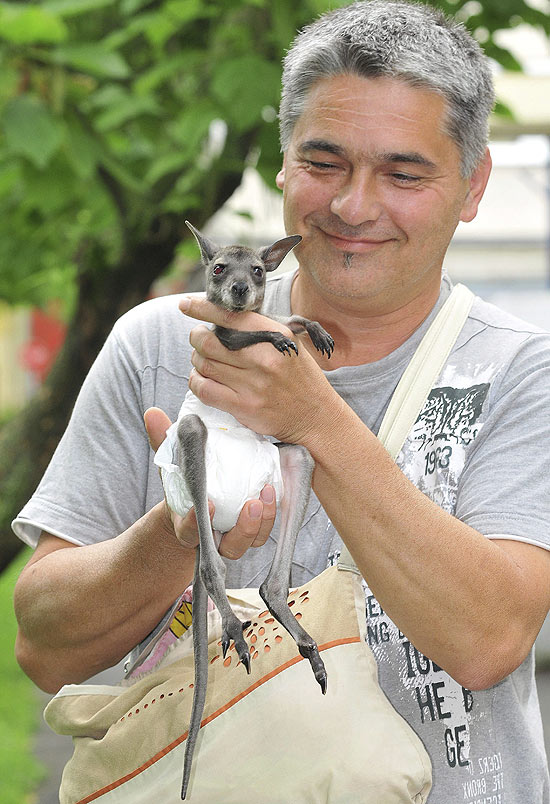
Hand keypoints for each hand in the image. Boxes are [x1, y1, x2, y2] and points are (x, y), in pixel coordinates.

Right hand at [144, 407, 276, 558]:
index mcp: (188, 526)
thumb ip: (162, 442)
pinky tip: (276, 490)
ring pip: (253, 540)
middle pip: (230, 547)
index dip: (197, 524)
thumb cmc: (184, 480)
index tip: (207, 506)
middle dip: (244, 530)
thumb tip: (153, 414)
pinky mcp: (254, 527)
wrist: (199, 497)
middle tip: (252, 505)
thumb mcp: (171, 461)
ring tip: (268, 493)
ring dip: (263, 522)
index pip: (191, 532)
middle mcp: (213, 538)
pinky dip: (273, 514)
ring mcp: (235, 535)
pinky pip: (266, 529)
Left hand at [179, 296, 336, 443]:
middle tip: (200, 339)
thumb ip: (260, 329)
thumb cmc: (300, 377)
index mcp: (275, 335)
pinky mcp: (244, 407)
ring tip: (204, 360)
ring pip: (204, 364)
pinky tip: (202, 379)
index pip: (231, 316)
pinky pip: (204, 389)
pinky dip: (196, 382)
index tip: (185, 305)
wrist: (316, 415)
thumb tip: (222, 318)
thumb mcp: (290, 342)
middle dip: (197, 338)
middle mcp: (263, 357)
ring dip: (197, 360)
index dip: (202, 308)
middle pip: (209, 341)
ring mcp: (253, 384)